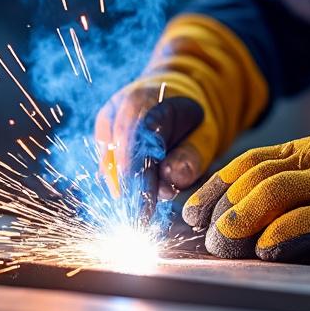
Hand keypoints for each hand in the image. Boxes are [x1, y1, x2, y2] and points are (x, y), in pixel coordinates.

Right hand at [94, 14, 269, 212]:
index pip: (133, 146)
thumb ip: (193, 153)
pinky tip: (144, 188)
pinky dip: (126, 184)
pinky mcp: (103, 138)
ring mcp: (106, 124)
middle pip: (116, 160)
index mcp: (141, 102)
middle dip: (132, 192)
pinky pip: (110, 169)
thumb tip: (172, 177)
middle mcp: (115, 110)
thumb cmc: (194, 115)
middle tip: (146, 219)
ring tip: (154, 195)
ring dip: (131, 189)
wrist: (176, 91)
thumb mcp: (206, 131)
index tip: (143, 212)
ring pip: (109, 168)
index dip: (136, 181)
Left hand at [182, 132, 309, 260]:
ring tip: (224, 243)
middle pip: (255, 177)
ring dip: (243, 219)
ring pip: (277, 190)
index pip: (246, 164)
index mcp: (303, 150)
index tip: (190, 213)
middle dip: (224, 209)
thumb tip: (237, 216)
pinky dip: (285, 233)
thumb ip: (289, 183)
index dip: (213, 188)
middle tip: (207, 238)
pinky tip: (266, 248)